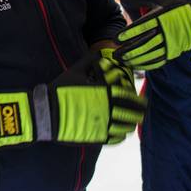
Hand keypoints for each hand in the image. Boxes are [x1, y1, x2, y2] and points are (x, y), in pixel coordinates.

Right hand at [0, 50, 144, 148]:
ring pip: (125, 126)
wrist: (48, 112)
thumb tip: (98, 52)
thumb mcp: (74, 72)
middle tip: (143, 111)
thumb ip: (89, 61)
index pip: (128, 96)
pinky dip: (121, 136)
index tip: (142, 100)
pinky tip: (121, 133)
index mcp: (104, 92)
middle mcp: (107, 109)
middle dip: (139, 112)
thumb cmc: (60, 90)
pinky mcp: (96, 137)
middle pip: (131, 112)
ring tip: (134, 123)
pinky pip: (115, 138)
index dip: (138, 99)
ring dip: (132, 124)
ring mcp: (102, 124)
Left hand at [114, 0, 190, 69]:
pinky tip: (134, 64)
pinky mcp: (172, 52)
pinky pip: (157, 60)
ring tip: (121, 60)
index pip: (142, 27)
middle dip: (127, 50)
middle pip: (144, 43)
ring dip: (134, 59)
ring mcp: (169, 44)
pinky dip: (145, 63)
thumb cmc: (175, 8)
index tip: (115, 39)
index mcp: (161, 17)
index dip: (128, 34)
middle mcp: (165, 31)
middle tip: (114, 54)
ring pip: (149, 54)